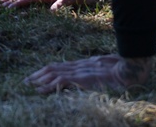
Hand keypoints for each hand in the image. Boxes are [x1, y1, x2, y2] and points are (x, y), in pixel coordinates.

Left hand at [26, 55, 151, 93]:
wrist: (129, 70)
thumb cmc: (121, 70)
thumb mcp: (105, 69)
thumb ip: (96, 71)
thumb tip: (93, 75)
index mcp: (83, 65)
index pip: (60, 66)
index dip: (47, 71)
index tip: (37, 75)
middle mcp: (78, 66)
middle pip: (53, 67)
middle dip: (38, 74)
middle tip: (26, 80)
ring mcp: (79, 72)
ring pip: (54, 73)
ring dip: (40, 79)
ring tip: (30, 84)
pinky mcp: (82, 79)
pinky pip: (61, 82)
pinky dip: (49, 86)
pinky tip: (41, 90)